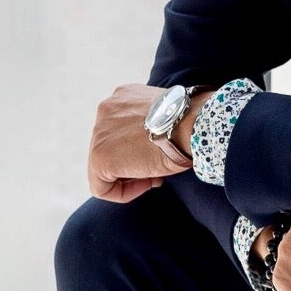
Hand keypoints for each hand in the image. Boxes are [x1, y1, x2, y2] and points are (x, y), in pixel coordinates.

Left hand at [88, 83, 193, 202]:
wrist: (190, 124)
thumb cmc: (189, 122)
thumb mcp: (166, 117)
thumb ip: (152, 125)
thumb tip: (149, 149)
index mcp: (124, 97)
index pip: (122, 129)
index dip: (141, 148)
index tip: (161, 153)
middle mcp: (107, 109)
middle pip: (112, 147)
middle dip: (134, 162)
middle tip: (159, 169)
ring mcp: (99, 133)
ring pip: (105, 167)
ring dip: (131, 176)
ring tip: (155, 176)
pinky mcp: (99, 157)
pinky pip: (101, 187)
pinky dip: (123, 193)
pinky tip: (147, 184)